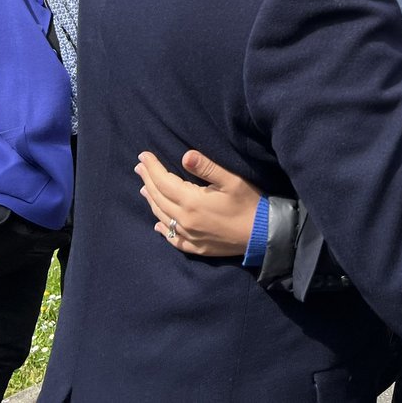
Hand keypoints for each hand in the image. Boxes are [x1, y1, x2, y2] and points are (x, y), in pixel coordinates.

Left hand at [135, 150, 261, 256]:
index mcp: (191, 201)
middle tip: (139, 168)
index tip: (143, 156)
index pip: (163, 181)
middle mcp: (185, 220)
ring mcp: (189, 235)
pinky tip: (157, 226)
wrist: (262, 234)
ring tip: (144, 189)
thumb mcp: (231, 180)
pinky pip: (172, 238)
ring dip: (151, 201)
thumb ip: (207, 168)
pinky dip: (162, 229)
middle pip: (159, 198)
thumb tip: (185, 155)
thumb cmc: (249, 203)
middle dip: (147, 181)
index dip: (152, 168)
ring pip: (162, 217)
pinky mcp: (196, 247)